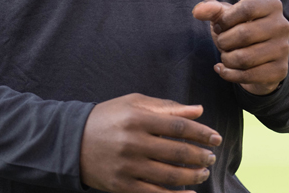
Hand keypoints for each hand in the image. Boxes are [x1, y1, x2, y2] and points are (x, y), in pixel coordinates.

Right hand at [79, 93, 220, 192]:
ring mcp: (127, 167)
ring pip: (170, 175)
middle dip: (200, 155)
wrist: (71, 141)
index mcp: (137, 119)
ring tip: (204, 173)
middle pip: (177, 152)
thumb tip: (198, 110)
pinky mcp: (122, 186)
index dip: (202, 133)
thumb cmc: (107, 118)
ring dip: (193, 176)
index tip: (217, 138)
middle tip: (212, 157)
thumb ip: (166, 107)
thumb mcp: (133, 104)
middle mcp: (133, 143)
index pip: (179, 127)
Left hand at [192, 0, 288, 95]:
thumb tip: (197, 11)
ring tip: (226, 56)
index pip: (246, 8)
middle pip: (244, 34)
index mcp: (272, 5)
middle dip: (224, 41)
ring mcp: (283, 49)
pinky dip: (228, 74)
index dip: (226, 20)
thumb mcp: (226, 16)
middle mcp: (282, 25)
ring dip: (226, 59)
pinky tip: (223, 69)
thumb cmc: (240, 29)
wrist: (260, 57)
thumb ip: (212, 10)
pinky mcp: (279, 71)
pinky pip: (248, 76)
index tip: (219, 26)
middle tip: (222, 43)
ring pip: (244, 58)